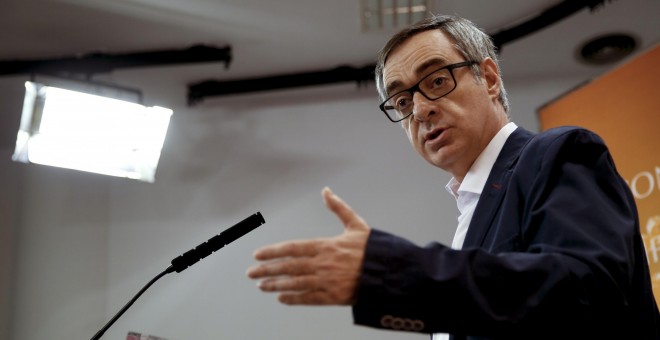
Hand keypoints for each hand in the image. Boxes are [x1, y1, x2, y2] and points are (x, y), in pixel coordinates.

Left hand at [247, 187, 370, 304]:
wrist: (389, 273)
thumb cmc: (372, 249)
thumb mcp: (356, 224)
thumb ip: (338, 208)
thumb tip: (326, 190)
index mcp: (326, 245)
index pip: (292, 248)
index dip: (273, 252)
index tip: (257, 254)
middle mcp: (322, 264)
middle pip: (288, 267)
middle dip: (267, 270)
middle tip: (251, 273)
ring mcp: (326, 281)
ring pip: (294, 283)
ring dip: (276, 285)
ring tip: (262, 286)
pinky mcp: (333, 297)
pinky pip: (308, 298)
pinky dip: (293, 298)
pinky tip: (281, 298)